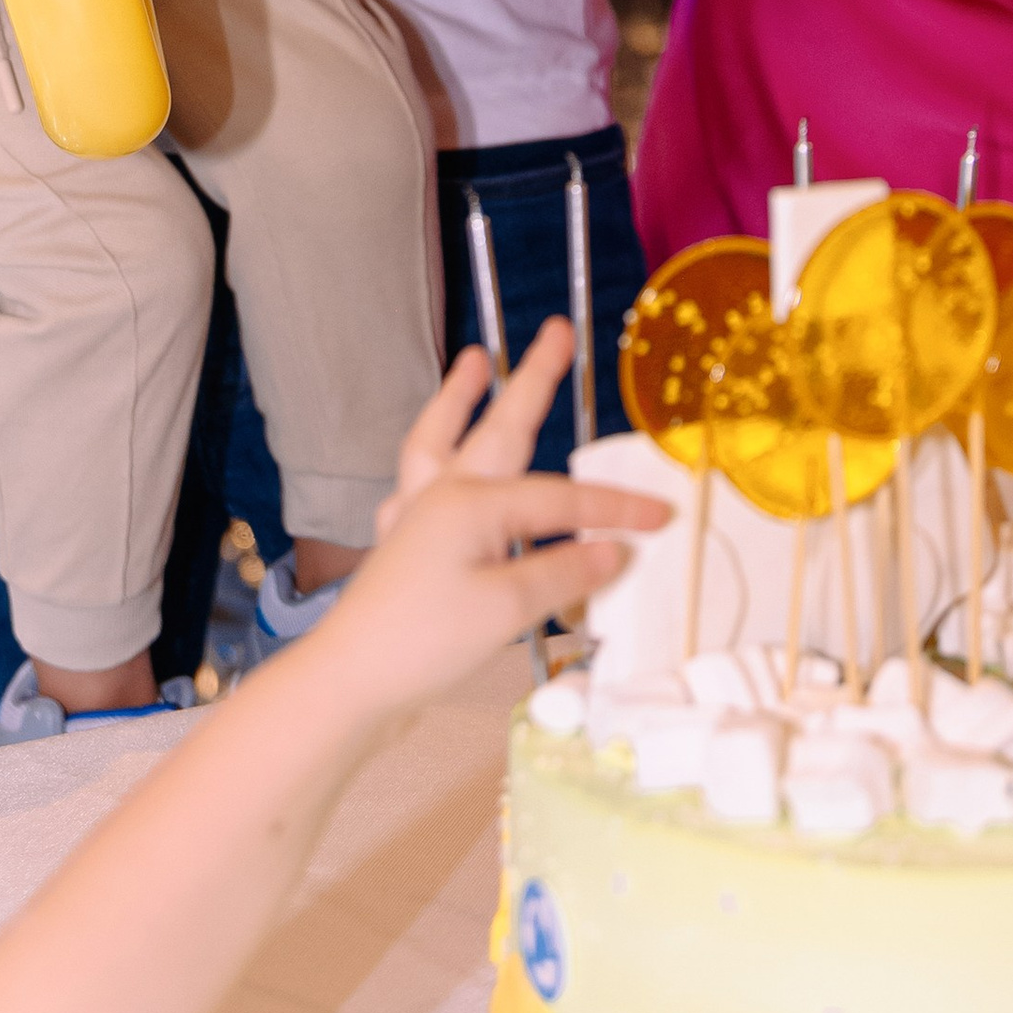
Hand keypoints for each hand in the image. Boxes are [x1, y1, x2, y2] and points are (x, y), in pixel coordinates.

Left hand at [315, 324, 666, 715]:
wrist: (350, 681)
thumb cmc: (424, 641)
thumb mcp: (507, 609)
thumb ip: (564, 572)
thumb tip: (617, 549)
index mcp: (473, 502)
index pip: (563, 499)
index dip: (616, 508)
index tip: (663, 516)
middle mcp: (442, 495)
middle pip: (497, 427)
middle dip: (530, 379)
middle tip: (554, 332)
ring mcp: (416, 517)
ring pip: (439, 441)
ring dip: (457, 399)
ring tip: (472, 362)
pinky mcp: (401, 547)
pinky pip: (412, 490)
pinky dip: (425, 467)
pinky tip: (429, 476)